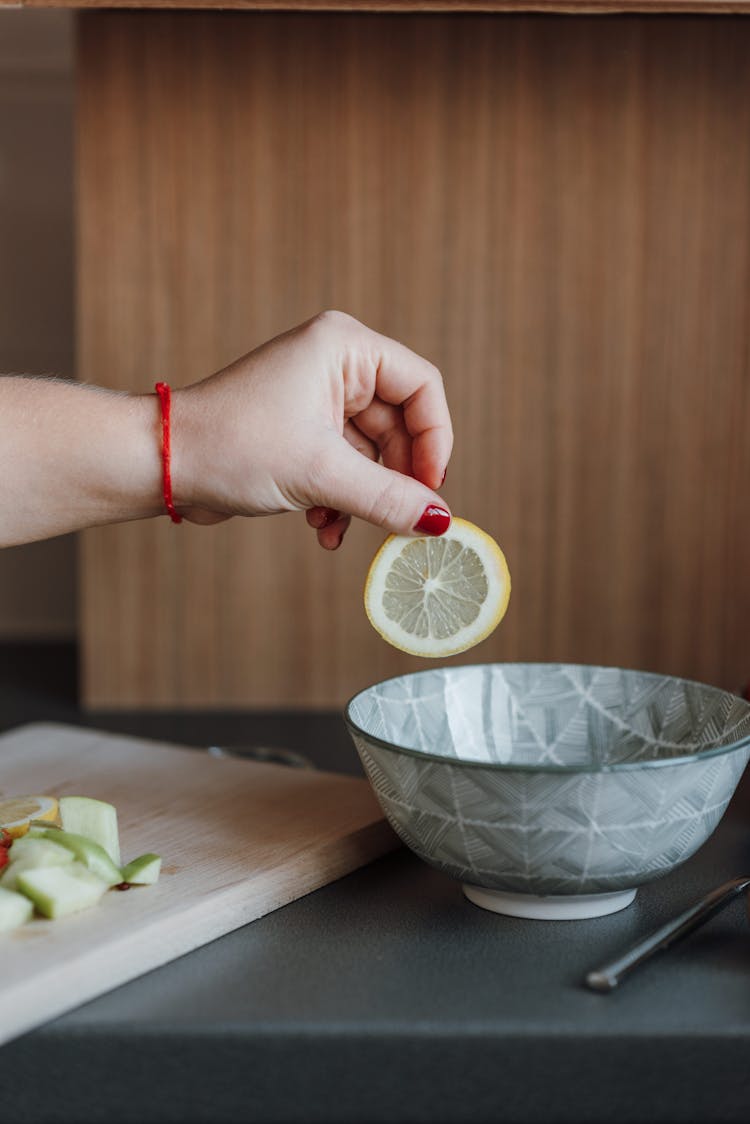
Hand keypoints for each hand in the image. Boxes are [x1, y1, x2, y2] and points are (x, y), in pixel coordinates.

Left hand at [171, 311, 452, 547]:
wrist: (163, 465)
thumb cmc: (231, 446)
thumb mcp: (320, 473)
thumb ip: (389, 498)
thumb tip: (441, 522)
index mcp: (344, 348)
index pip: (422, 387)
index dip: (434, 441)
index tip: (431, 490)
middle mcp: (335, 367)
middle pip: (400, 427)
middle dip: (394, 481)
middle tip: (398, 522)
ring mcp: (318, 401)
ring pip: (372, 456)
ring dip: (362, 499)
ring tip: (337, 526)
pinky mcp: (302, 434)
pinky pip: (345, 469)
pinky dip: (340, 501)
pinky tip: (321, 526)